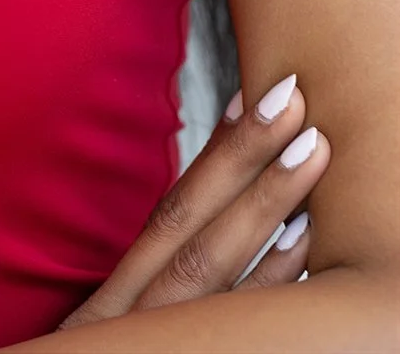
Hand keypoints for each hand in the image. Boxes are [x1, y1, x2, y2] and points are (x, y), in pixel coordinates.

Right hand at [57, 71, 328, 328]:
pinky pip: (234, 319)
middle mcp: (128, 311)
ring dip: (264, 202)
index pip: (167, 214)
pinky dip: (269, 278)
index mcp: (114, 296)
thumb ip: (154, 292)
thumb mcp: (117, 332)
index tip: (250, 96)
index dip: (211, 155)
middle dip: (241, 157)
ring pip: (207, 264)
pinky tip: (303, 236)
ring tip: (310, 149)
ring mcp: (156, 336)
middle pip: (184, 223)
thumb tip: (221, 217)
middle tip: (291, 99)